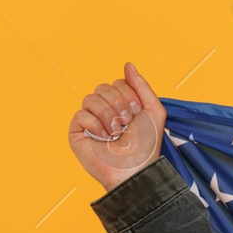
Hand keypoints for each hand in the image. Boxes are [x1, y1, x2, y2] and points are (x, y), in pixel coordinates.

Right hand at [67, 62, 167, 191]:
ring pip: (91, 98)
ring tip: (117, 132)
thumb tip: (128, 64)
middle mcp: (105, 110)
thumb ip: (142, 86)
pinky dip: (95, 125)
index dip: (129, 95)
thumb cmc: (147, 145)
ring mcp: (91, 121)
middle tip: (127, 124)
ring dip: (108, 115)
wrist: (135, 169)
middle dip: (119, 104)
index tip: (137, 114)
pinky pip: (80, 114)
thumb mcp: (154, 111)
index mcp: (122, 104)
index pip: (117, 82)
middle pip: (103, 87)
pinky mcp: (78, 132)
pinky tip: (104, 138)